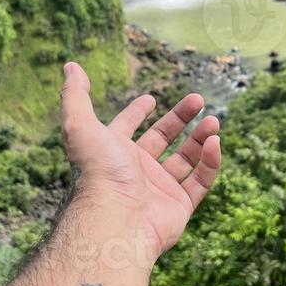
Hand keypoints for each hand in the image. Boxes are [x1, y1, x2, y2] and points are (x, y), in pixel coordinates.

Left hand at [60, 63, 220, 261]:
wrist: (115, 220)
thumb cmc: (98, 172)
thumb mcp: (80, 125)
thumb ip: (75, 95)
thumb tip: (70, 65)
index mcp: (114, 152)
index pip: (126, 128)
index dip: (136, 112)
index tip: (151, 98)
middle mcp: (136, 171)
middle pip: (162, 139)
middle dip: (180, 118)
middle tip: (198, 100)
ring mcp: (158, 190)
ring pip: (185, 159)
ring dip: (200, 138)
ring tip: (213, 121)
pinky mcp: (179, 208)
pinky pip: (200, 181)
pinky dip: (210, 162)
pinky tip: (214, 143)